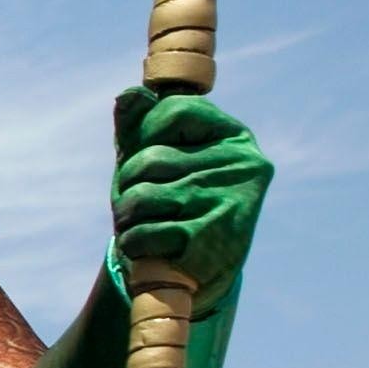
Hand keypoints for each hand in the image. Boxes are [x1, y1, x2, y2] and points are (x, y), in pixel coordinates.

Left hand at [108, 88, 268, 298]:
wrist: (198, 271)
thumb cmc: (172, 203)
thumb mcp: (156, 159)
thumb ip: (139, 125)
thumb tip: (129, 96)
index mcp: (234, 137)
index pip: (175, 108)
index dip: (145, 131)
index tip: (148, 153)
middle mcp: (242, 166)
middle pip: (149, 160)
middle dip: (128, 184)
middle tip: (142, 203)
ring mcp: (229, 203)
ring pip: (140, 197)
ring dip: (126, 217)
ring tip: (143, 224)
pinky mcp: (212, 242)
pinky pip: (142, 234)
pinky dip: (133, 244)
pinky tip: (151, 249)